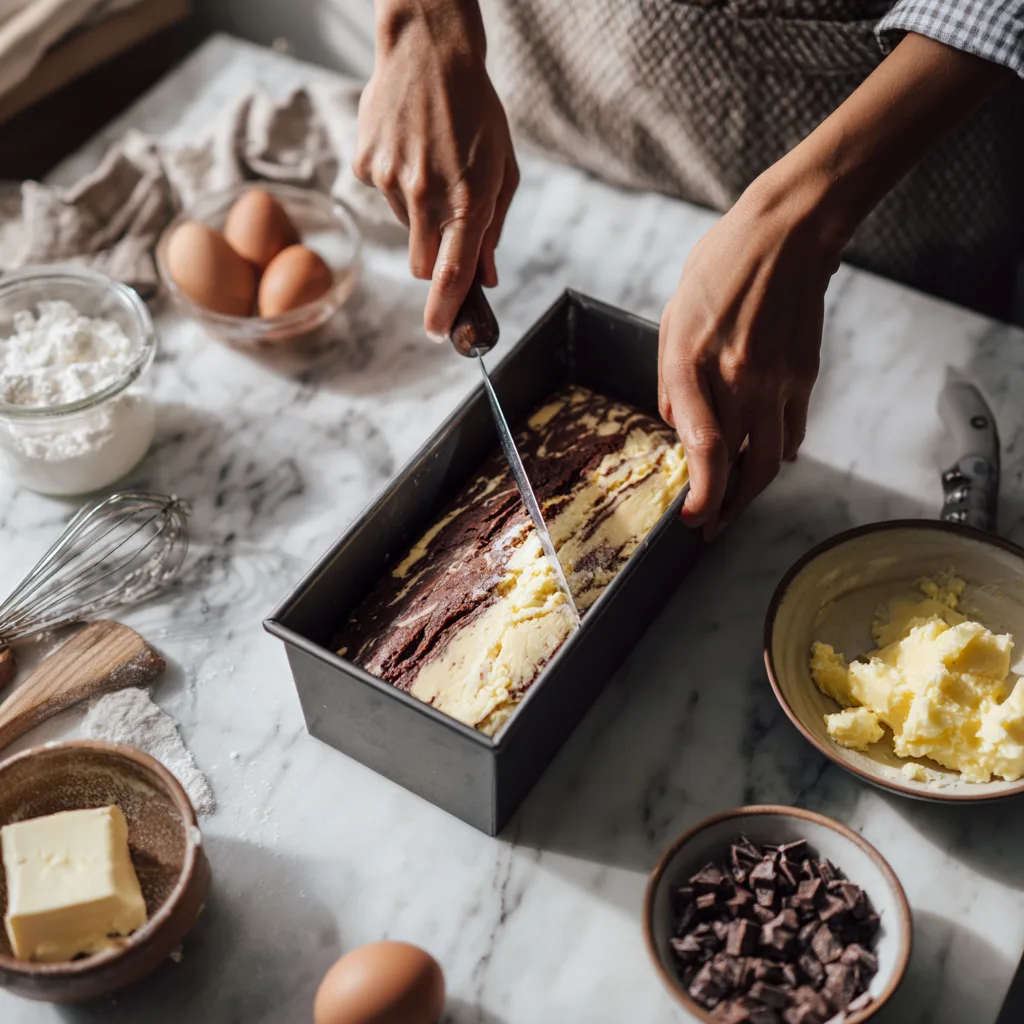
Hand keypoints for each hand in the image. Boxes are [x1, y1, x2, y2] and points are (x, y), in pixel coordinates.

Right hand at [354, 0, 518, 336]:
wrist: (428, 51)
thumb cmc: (475, 112)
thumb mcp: (502, 169)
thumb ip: (493, 229)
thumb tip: (486, 278)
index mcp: (469, 196)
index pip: (453, 271)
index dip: (446, 309)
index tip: (440, 335)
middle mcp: (426, 192)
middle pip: (424, 263)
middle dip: (436, 259)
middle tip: (447, 222)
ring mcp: (390, 179)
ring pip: (405, 229)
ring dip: (419, 214)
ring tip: (432, 164)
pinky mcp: (365, 164)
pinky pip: (382, 197)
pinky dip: (396, 186)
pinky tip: (409, 150)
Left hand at [658, 174, 838, 538]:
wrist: (786, 235)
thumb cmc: (720, 270)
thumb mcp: (672, 319)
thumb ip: (671, 379)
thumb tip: (678, 427)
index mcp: (693, 362)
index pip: (705, 447)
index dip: (702, 493)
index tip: (693, 517)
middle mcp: (739, 379)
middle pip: (742, 467)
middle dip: (723, 508)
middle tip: (709, 526)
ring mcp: (778, 381)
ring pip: (772, 460)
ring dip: (752, 492)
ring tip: (733, 504)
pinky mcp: (804, 377)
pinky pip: (793, 433)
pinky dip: (777, 455)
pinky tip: (763, 460)